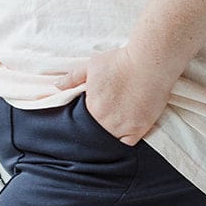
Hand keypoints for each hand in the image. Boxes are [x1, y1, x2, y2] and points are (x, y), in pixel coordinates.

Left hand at [53, 47, 172, 145]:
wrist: (149, 62)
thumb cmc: (120, 62)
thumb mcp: (91, 66)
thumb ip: (72, 78)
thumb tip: (57, 86)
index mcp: (92, 108)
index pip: (81, 125)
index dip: (83, 124)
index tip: (86, 120)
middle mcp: (107, 122)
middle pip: (95, 135)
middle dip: (94, 132)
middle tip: (98, 125)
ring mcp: (124, 127)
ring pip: (110, 142)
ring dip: (108, 138)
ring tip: (110, 129)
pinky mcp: (140, 128)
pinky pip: (128, 144)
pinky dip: (124, 141)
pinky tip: (123, 133)